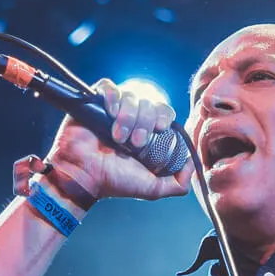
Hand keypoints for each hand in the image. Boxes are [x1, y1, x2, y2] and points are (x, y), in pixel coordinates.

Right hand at [43, 78, 195, 204]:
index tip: (161, 129)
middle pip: (150, 103)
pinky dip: (113, 97)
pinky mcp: (94, 102)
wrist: (83, 176)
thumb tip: (191, 166)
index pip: (164, 111)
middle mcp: (131, 118)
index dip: (165, 117)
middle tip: (134, 143)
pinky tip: (110, 113)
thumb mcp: (152, 188)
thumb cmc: (113, 182)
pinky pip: (108, 86)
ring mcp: (112, 109)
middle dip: (145, 122)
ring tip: (117, 137)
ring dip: (128, 117)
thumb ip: (176, 183)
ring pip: (131, 95)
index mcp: (146, 132)